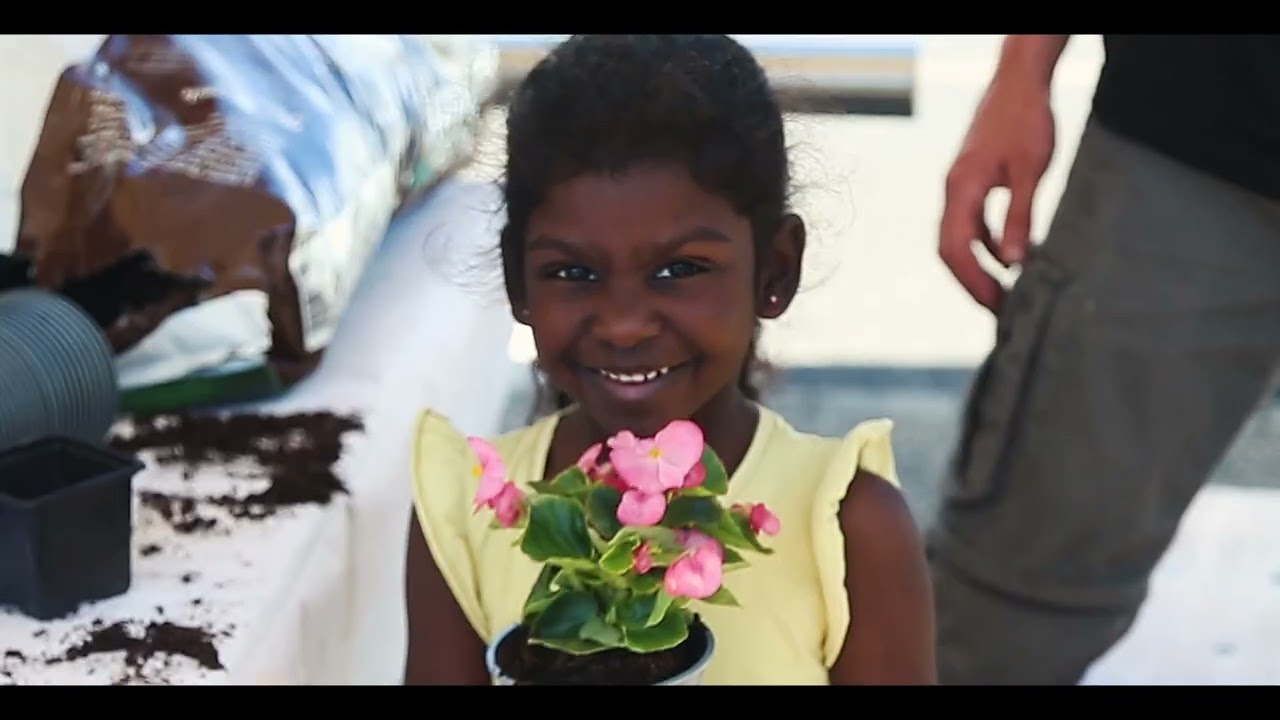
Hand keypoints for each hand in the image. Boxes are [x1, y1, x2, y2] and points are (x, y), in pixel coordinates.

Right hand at [939, 78, 1054, 312]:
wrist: (1017, 82)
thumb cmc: (1025, 120)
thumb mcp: (1029, 171)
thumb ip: (1018, 217)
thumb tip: (1015, 263)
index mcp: (962, 189)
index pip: (956, 249)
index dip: (973, 281)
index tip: (996, 304)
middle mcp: (953, 191)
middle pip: (950, 250)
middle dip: (972, 282)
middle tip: (999, 308)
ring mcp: (960, 188)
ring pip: (959, 239)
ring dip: (978, 266)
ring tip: (1005, 290)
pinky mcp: (972, 183)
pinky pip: (971, 224)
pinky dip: (986, 245)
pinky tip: (1010, 256)